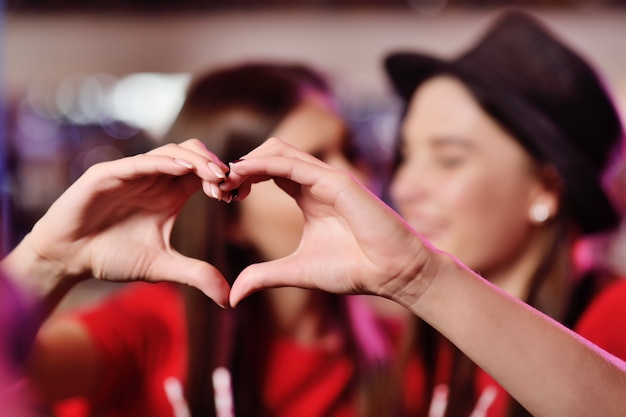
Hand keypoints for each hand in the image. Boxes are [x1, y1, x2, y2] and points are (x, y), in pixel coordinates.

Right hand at [5, 139, 231, 306]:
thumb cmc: (113, 257)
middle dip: (213, 164)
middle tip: (230, 182)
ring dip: (194, 160)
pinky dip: (161, 163)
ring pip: (169, 152)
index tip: (236, 195)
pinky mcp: (107, 175)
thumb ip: (196, 274)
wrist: (69, 259)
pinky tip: (182, 168)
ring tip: (214, 174)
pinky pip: (138, 163)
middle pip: (192, 154)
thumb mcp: (162, 266)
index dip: (221, 179)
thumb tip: (229, 299)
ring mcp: (131, 174)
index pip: (203, 174)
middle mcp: (154, 179)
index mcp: (170, 193)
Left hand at [223, 137, 434, 307]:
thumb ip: (264, 276)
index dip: (242, 178)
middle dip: (241, 165)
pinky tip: (243, 175)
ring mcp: (328, 177)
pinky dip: (265, 164)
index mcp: (308, 196)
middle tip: (218, 187)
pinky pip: (294, 163)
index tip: (221, 196)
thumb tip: (233, 295)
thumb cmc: (354, 269)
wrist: (393, 274)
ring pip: (279, 150)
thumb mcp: (297, 271)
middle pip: (270, 153)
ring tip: (225, 181)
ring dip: (248, 161)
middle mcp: (316, 181)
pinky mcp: (338, 181)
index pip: (268, 171)